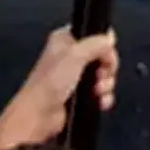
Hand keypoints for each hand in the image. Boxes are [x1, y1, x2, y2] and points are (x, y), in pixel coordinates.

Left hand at [12, 27, 116, 143]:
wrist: (39, 115)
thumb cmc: (53, 81)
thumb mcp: (75, 55)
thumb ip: (96, 43)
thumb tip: (110, 38)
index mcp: (65, 40)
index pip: (94, 34)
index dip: (104, 43)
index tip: (105, 55)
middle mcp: (71, 56)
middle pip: (103, 55)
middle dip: (107, 67)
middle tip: (101, 75)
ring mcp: (76, 77)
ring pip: (104, 74)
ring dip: (106, 84)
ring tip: (98, 92)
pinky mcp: (80, 96)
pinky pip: (101, 92)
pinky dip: (104, 97)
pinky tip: (100, 102)